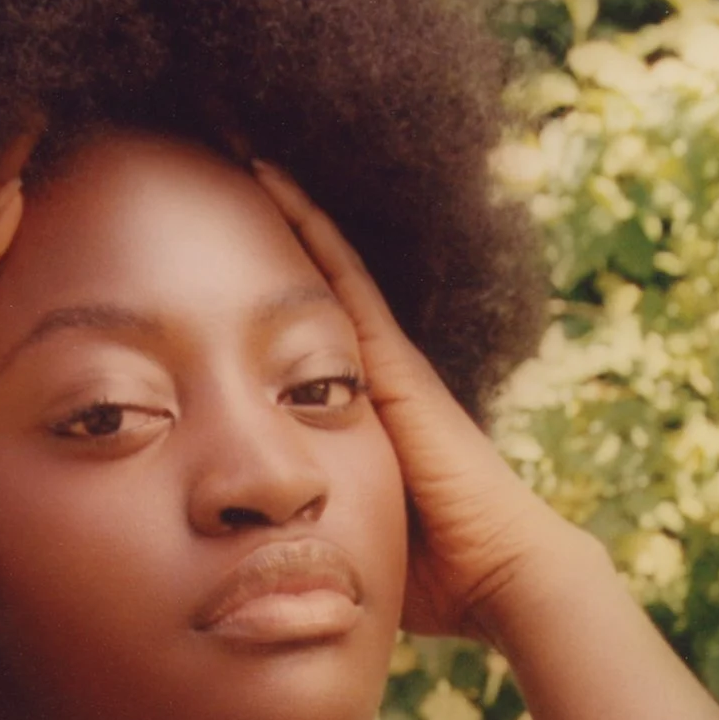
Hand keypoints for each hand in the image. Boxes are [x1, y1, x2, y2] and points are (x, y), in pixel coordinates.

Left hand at [252, 160, 585, 643]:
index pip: (304, 335)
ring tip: (234, 142)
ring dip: (284, 202)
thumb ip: (317, 525)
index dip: (264, 286)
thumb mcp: (356, 538)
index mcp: (365, 413)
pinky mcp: (393, 364)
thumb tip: (264, 555)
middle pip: (313, 283)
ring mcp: (387, 362)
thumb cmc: (437, 577)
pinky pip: (341, 277)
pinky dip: (306, 225)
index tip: (215, 243)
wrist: (502, 577)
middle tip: (218, 154)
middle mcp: (377, 373)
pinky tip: (267, 175)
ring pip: (325, 262)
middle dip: (273, 222)